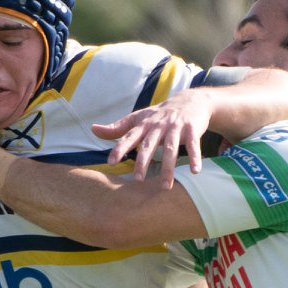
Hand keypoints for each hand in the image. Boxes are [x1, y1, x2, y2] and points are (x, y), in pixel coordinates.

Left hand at [92, 91, 214, 182]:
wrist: (190, 100)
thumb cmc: (160, 114)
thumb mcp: (138, 118)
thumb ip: (117, 128)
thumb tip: (93, 129)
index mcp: (144, 124)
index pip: (129, 137)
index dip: (120, 148)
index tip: (111, 162)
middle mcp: (158, 126)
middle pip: (149, 145)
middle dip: (143, 161)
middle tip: (137, 180)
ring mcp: (176, 127)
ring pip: (171, 149)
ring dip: (168, 168)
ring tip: (164, 186)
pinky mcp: (192, 130)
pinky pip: (193, 146)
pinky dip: (195, 158)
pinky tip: (195, 172)